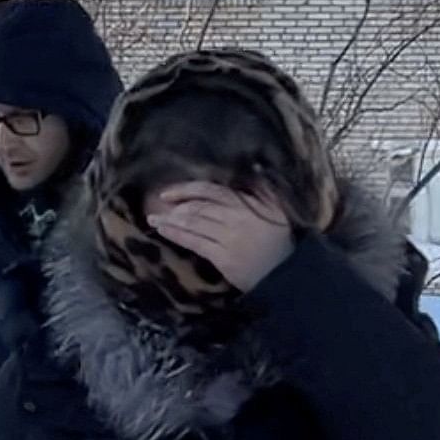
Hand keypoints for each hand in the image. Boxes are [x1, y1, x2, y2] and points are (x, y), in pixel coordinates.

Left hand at [146, 181, 295, 292]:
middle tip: (159, 204)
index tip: (169, 192)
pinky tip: (163, 231)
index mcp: (249, 204)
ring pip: (194, 223)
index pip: (212, 191)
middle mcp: (237, 217)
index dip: (188, 189)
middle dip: (176, 205)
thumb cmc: (280, 241)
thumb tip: (254, 165)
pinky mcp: (223, 257)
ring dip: (170, 220)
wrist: (285, 273)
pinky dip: (176, 235)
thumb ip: (264, 189)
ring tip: (154, 218)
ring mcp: (229, 238)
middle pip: (199, 206)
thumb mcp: (277, 210)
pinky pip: (194, 242)